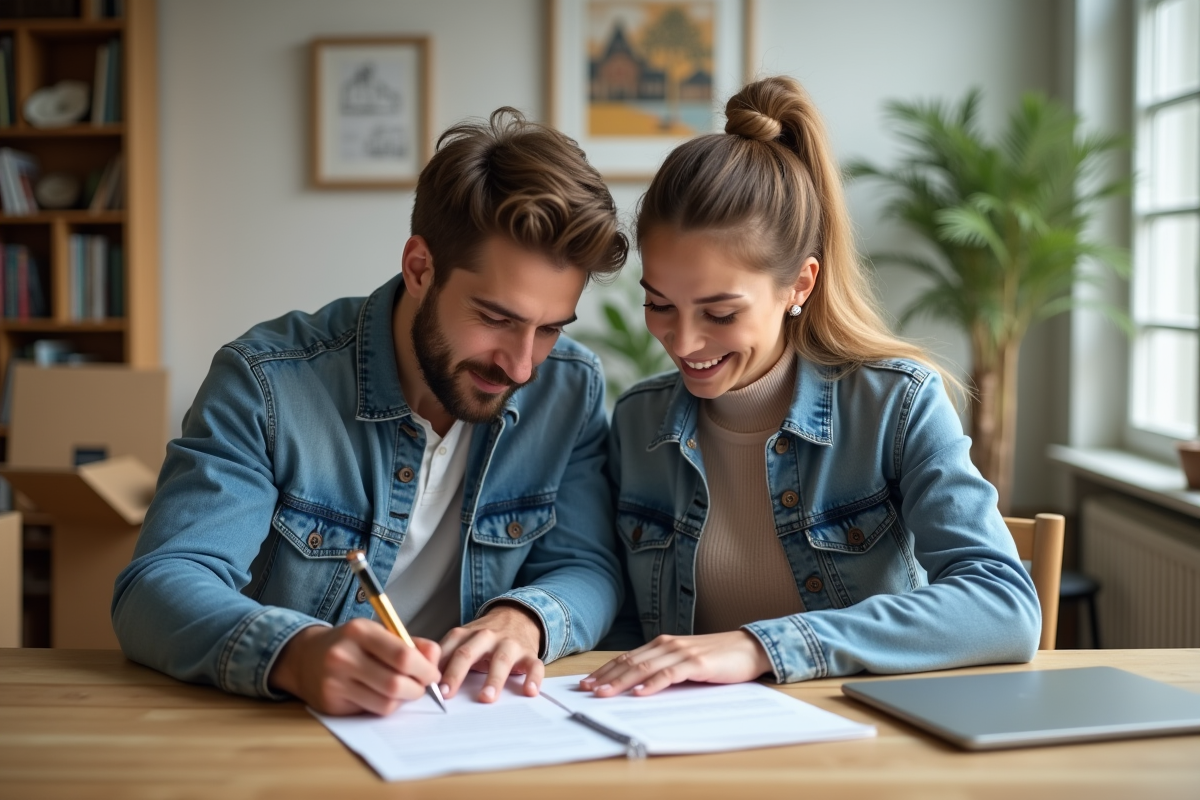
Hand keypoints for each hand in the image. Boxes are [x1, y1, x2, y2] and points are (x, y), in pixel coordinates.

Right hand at [268, 619, 441, 715]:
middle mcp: (344, 656)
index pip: (403, 656)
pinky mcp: (331, 703)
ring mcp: (335, 682)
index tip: (433, 673)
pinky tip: (383, 695)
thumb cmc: (351, 643)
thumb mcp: (378, 633)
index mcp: (360, 631)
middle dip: (418, 688)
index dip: (425, 669)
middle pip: (395, 684)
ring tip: (404, 690)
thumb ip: (411, 643)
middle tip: (423, 686)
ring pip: (385, 702)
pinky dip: (385, 706)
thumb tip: (435, 659)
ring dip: (403, 700)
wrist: (305, 657)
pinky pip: (371, 711)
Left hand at [438, 603, 544, 702]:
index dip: (436, 669)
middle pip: (468, 653)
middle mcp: (486, 637)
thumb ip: (444, 657)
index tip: (428, 687)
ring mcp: (509, 644)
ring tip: (486, 697)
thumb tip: (421, 681)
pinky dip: (533, 678)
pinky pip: (533, 665)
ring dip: (493, 678)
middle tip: (447, 694)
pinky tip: (529, 690)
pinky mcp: (529, 653)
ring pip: (501, 659)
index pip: (447, 650)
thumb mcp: (462, 640)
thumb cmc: (483, 638)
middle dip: (456, 673)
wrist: (518, 616)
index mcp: (465, 634)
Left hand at [579, 631, 772, 696]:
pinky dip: (653, 684)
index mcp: (662, 644)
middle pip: (630, 662)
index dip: (605, 670)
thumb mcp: (685, 662)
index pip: (627, 658)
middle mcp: (668, 645)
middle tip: (586, 690)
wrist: (749, 648)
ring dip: (622, 682)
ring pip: (644, 668)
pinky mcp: (697, 664)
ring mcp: (682, 653)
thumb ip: (664, 669)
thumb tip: (638, 687)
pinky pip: (670, 674)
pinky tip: (640, 694)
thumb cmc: (717, 658)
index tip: (587, 683)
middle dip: (606, 677)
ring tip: (604, 694)